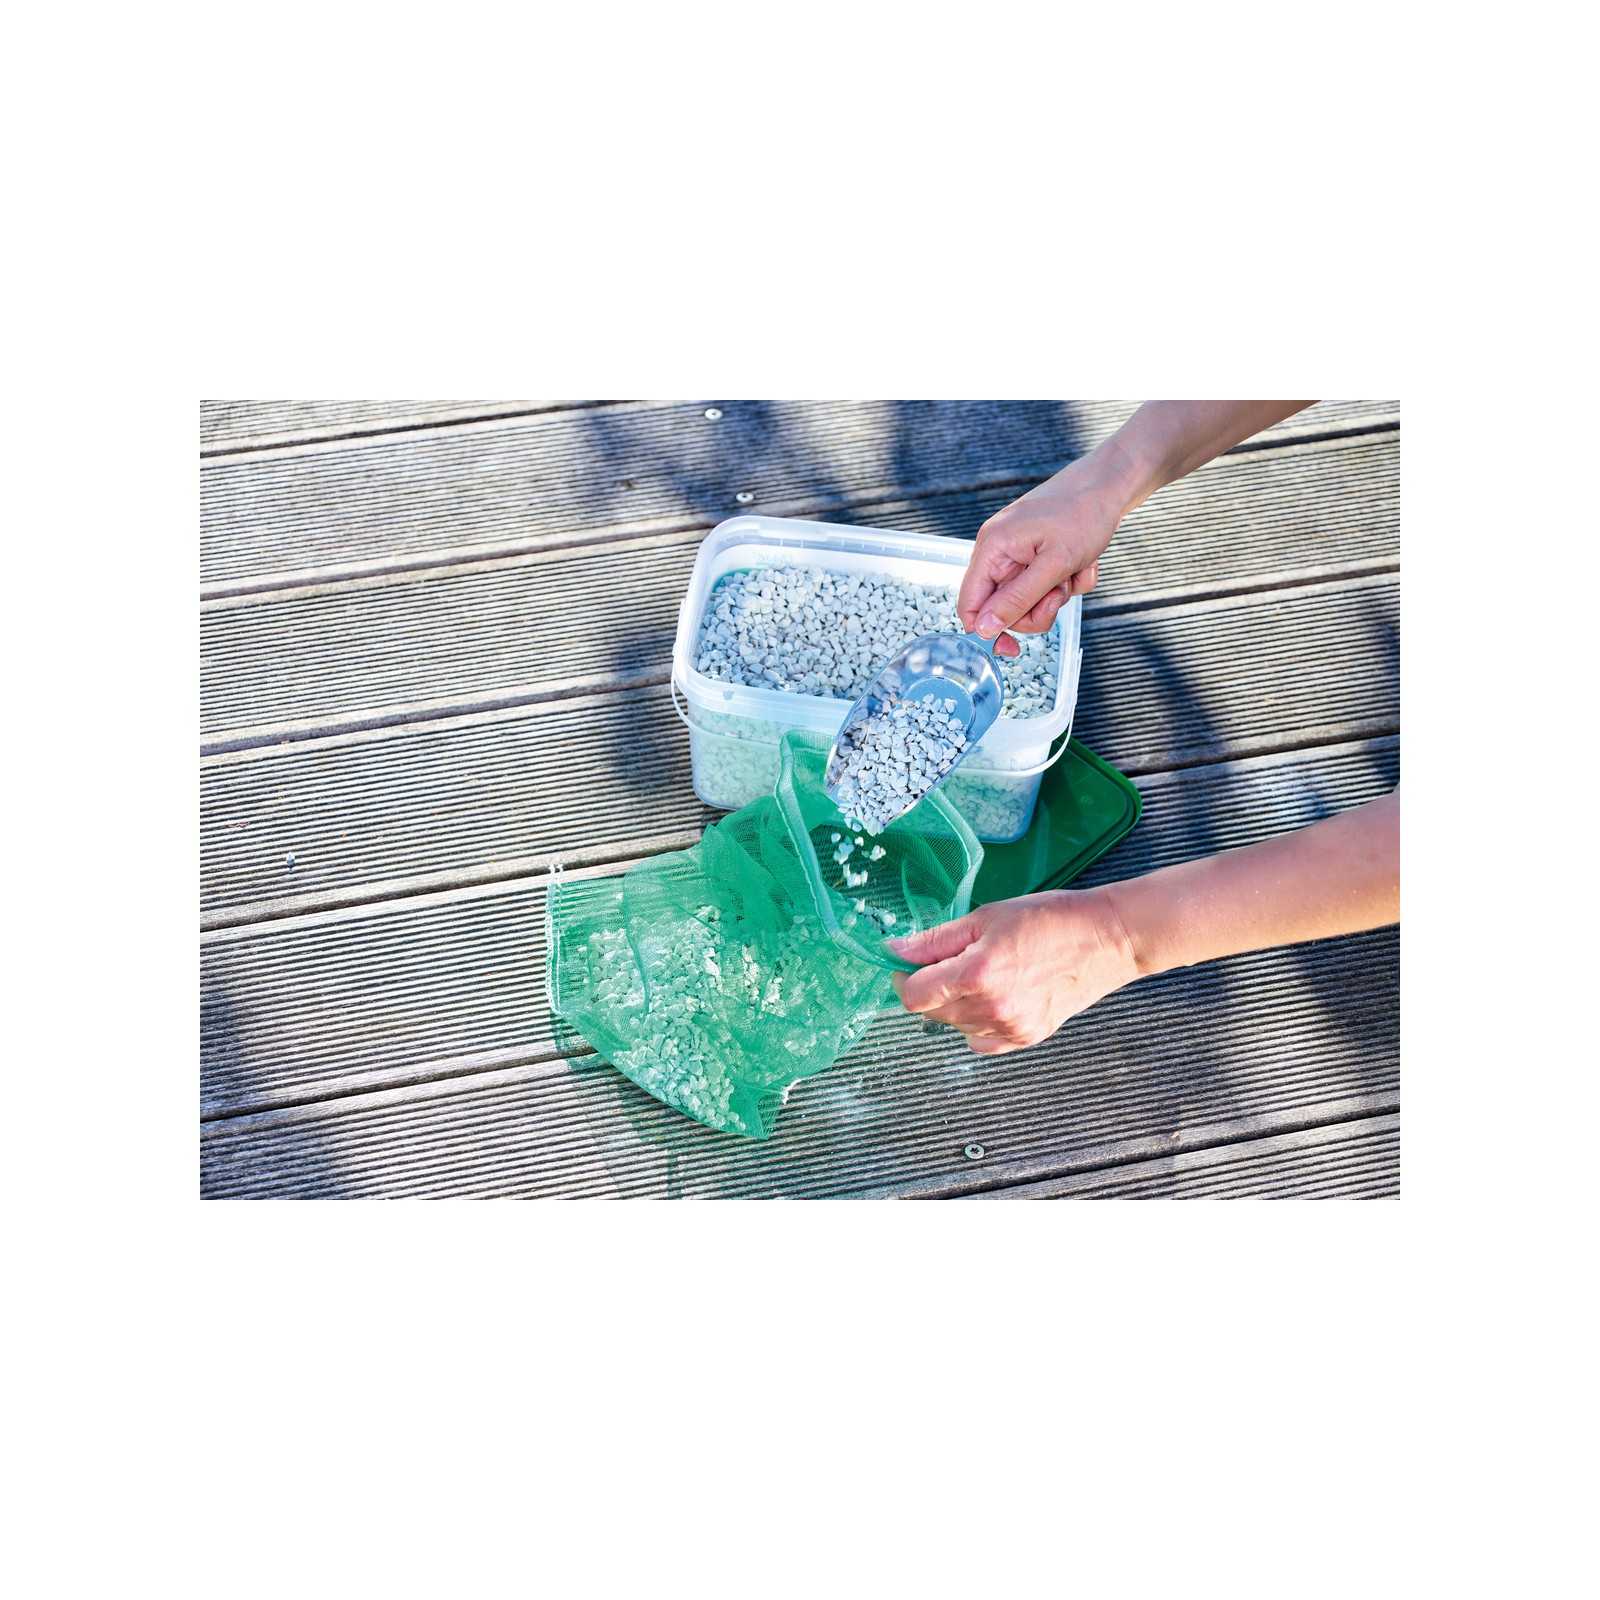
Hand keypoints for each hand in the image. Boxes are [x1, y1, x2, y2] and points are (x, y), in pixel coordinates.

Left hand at [888, 890, 1139, 1053]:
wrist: (1106, 939)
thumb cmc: (1049, 918)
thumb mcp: (986, 917)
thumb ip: (936, 940)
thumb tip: (895, 950)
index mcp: (976, 974)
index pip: (913, 995)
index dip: (903, 978)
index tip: (909, 963)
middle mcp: (991, 1008)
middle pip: (931, 1013)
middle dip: (930, 988)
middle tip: (951, 961)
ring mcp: (1010, 1028)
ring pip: (956, 1025)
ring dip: (956, 1004)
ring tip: (985, 973)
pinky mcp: (1027, 1038)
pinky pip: (982, 1039)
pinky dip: (979, 1021)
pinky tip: (998, 995)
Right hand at [958, 453, 1131, 658]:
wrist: (1110, 485)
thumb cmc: (1083, 515)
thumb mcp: (1053, 564)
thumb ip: (1017, 599)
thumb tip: (983, 629)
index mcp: (992, 549)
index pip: (970, 603)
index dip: (987, 630)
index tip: (1013, 648)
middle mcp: (998, 551)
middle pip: (1002, 607)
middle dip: (1035, 609)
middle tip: (1059, 594)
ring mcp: (1017, 553)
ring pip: (1027, 600)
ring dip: (1055, 595)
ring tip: (1074, 572)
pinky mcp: (1036, 555)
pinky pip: (1045, 586)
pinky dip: (1067, 581)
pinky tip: (1082, 563)